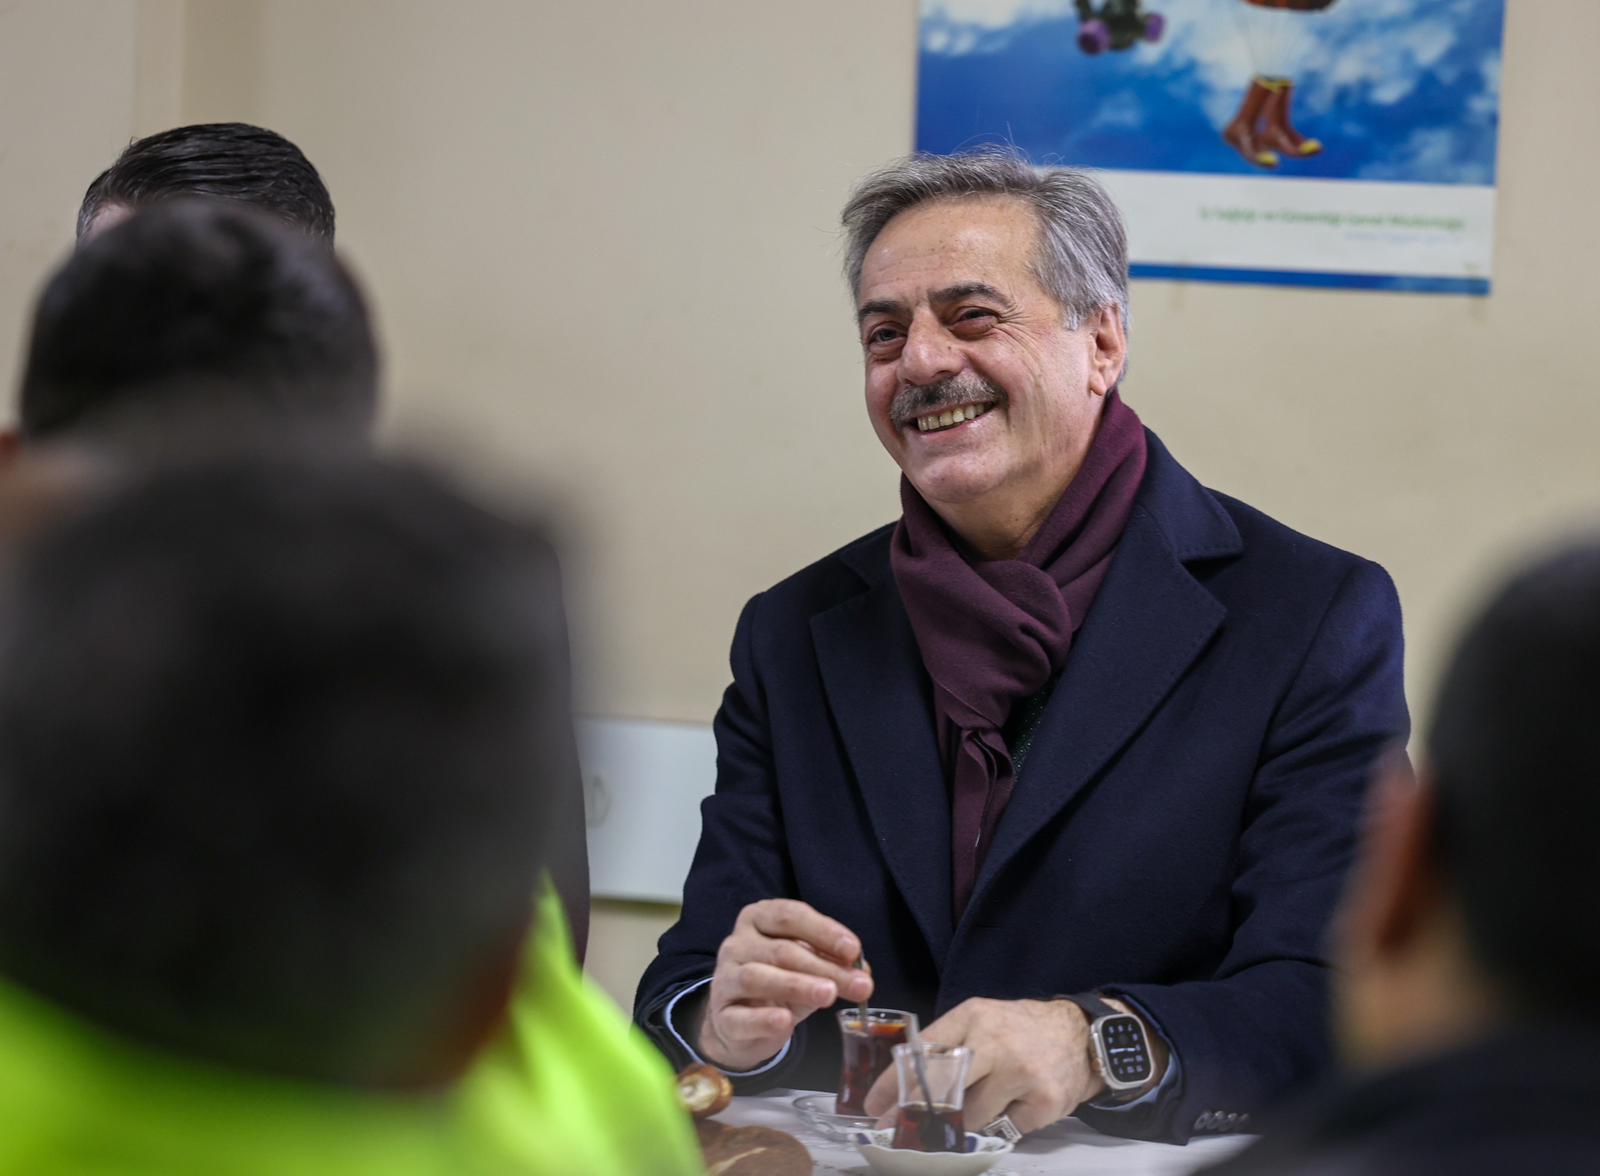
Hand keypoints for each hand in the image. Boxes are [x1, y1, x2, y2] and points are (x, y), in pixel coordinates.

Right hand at [693, 899, 872, 1072]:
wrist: (741, 1020)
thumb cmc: (780, 980)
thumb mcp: (808, 965)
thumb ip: (832, 962)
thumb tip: (861, 970)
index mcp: (759, 919)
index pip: (790, 916)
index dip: (823, 930)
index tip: (853, 950)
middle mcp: (737, 943)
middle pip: (782, 950)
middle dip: (824, 967)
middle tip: (859, 984)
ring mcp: (725, 978)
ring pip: (757, 977)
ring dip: (797, 985)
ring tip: (828, 995)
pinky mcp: (721, 1015)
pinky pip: (740, 1017)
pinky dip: (763, 1019)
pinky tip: (785, 1020)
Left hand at [862, 996, 1166, 1135]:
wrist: (1081, 1034)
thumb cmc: (1020, 1030)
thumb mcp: (982, 1021)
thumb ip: (949, 1046)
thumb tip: (904, 1087)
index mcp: (973, 1016)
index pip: (924, 1053)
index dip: (895, 1084)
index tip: (875, 1106)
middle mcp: (995, 1042)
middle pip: (942, 1088)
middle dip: (914, 1114)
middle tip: (897, 1131)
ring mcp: (1021, 1073)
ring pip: (970, 1117)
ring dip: (963, 1123)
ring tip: (972, 1111)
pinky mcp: (1043, 1102)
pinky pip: (1005, 1129)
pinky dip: (1002, 1124)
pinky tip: (1013, 1105)